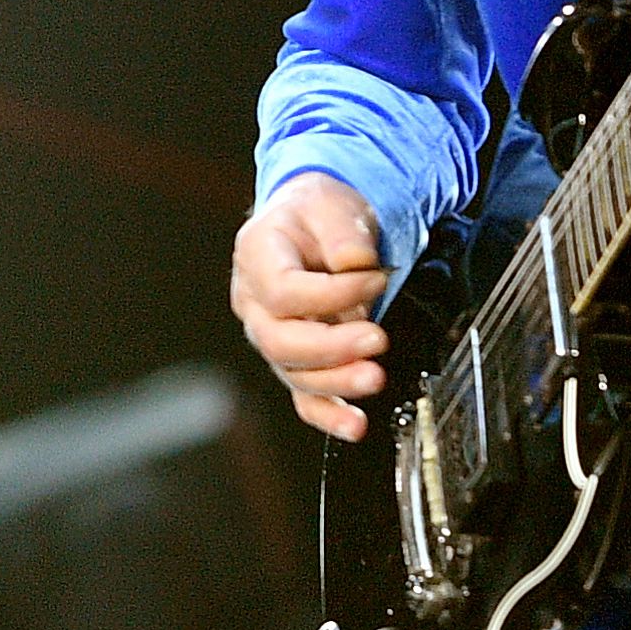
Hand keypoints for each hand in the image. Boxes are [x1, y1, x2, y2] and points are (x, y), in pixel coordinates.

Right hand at [231, 173, 390, 439]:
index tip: (376, 279)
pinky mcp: (294, 360)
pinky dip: (329, 415)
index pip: (283, 291)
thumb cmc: (318, 213)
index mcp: (257, 257)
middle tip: (376, 339)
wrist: (315, 223)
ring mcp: (271, 335)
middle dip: (331, 348)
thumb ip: (343, 233)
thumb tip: (357, 265)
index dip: (332, 293)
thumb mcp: (331, 204)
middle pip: (280, 341)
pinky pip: (304, 397)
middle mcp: (254, 302)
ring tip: (374, 378)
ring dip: (336, 383)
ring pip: (293, 373)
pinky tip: (355, 425)